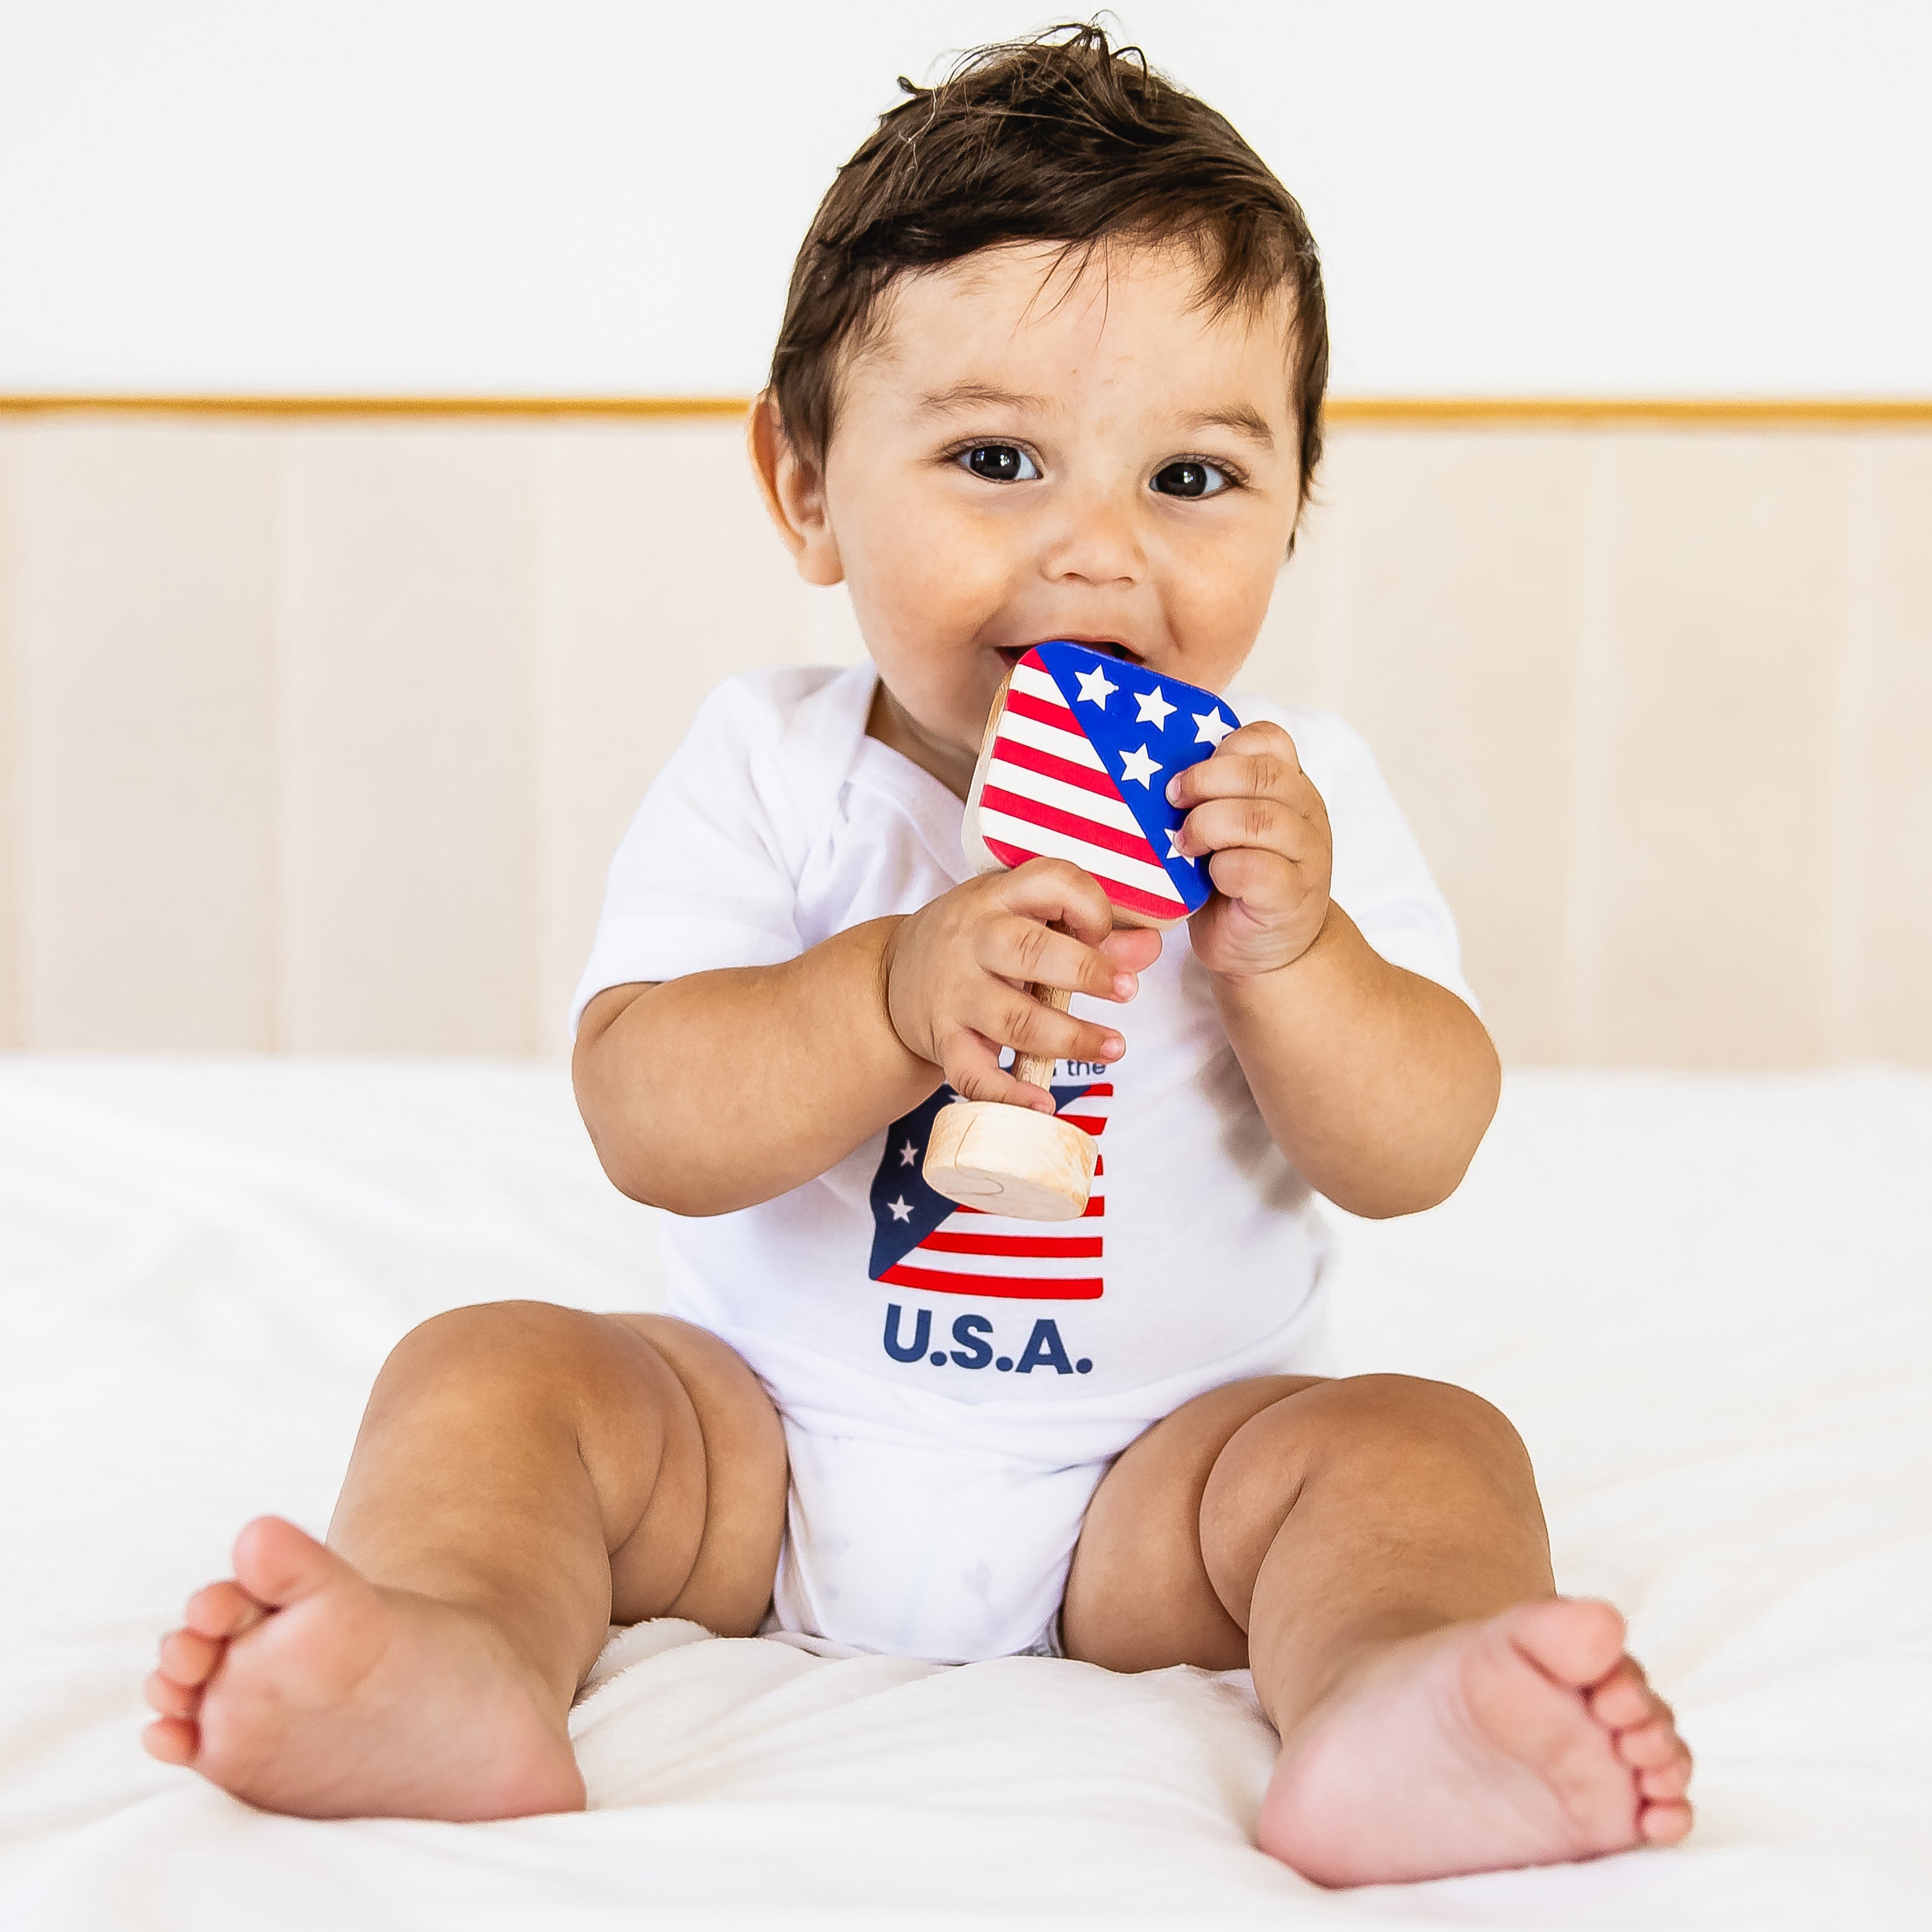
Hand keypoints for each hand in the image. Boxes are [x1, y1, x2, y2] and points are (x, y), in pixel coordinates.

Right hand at [883, 859, 1162, 1109]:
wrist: (890, 976)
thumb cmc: (975, 941)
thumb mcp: (1020, 919)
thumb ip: (1087, 932)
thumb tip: (1148, 946)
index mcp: (997, 898)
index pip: (1049, 882)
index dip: (1089, 904)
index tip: (1107, 931)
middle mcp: (972, 940)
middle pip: (1029, 950)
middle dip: (1085, 970)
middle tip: (1126, 990)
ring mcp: (954, 993)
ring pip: (1012, 1018)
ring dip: (1068, 1038)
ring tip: (1112, 1047)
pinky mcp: (943, 1040)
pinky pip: (973, 1074)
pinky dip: (1009, 1093)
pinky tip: (1043, 1103)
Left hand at [1167, 720, 1331, 977]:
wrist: (1265, 949)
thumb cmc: (1234, 881)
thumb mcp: (1224, 828)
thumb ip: (1210, 795)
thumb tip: (1148, 769)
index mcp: (1289, 786)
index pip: (1268, 740)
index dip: (1223, 747)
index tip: (1184, 774)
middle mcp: (1306, 814)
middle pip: (1263, 774)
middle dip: (1206, 781)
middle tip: (1173, 801)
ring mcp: (1306, 856)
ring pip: (1262, 819)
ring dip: (1209, 825)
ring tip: (1184, 844)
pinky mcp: (1291, 897)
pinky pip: (1258, 869)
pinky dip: (1224, 868)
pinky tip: (1209, 878)